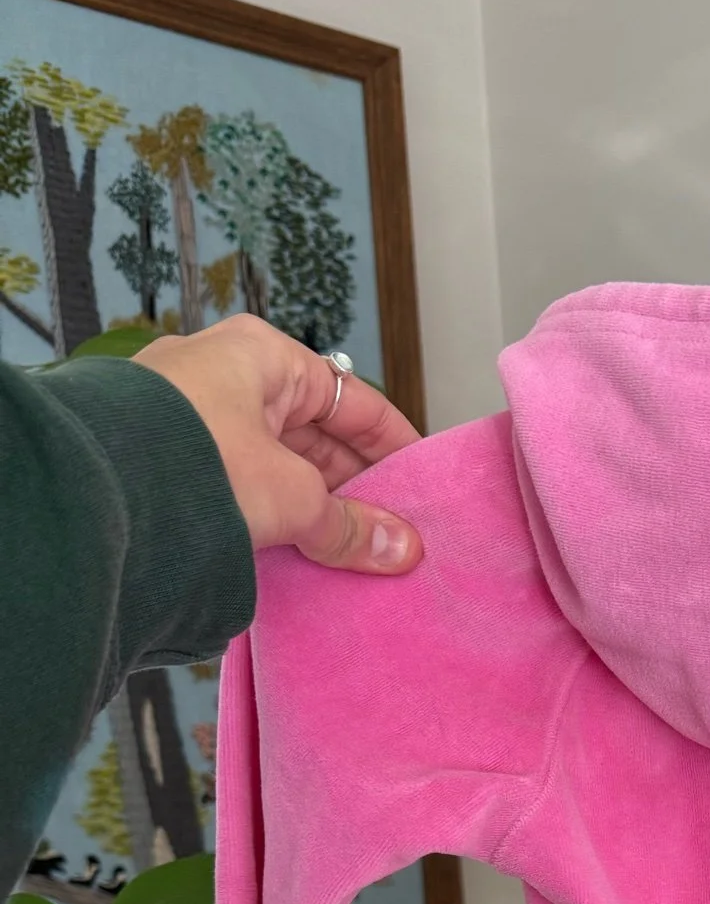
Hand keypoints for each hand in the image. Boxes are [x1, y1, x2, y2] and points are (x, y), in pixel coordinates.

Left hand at [134, 317, 423, 574]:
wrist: (96, 493)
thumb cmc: (197, 462)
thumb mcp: (293, 495)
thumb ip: (350, 524)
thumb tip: (402, 548)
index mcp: (262, 354)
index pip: (352, 398)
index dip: (393, 443)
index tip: (420, 483)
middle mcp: (223, 373)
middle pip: (312, 431)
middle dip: (352, 483)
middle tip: (387, 530)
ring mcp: (188, 413)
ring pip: (272, 459)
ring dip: (309, 504)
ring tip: (345, 550)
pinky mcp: (164, 454)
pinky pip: (235, 481)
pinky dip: (266, 512)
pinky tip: (291, 549)